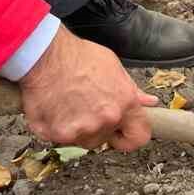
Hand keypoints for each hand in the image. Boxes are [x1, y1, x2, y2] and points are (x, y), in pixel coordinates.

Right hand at [19, 30, 158, 150]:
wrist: (44, 55)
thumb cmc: (78, 56)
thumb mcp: (113, 66)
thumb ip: (131, 90)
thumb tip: (149, 102)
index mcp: (124, 104)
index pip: (139, 137)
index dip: (130, 137)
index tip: (121, 134)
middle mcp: (105, 121)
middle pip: (104, 138)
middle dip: (96, 126)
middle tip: (83, 105)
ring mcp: (81, 130)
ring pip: (82, 139)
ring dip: (76, 127)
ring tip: (67, 103)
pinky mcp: (57, 135)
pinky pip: (59, 137)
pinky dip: (55, 126)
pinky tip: (53, 106)